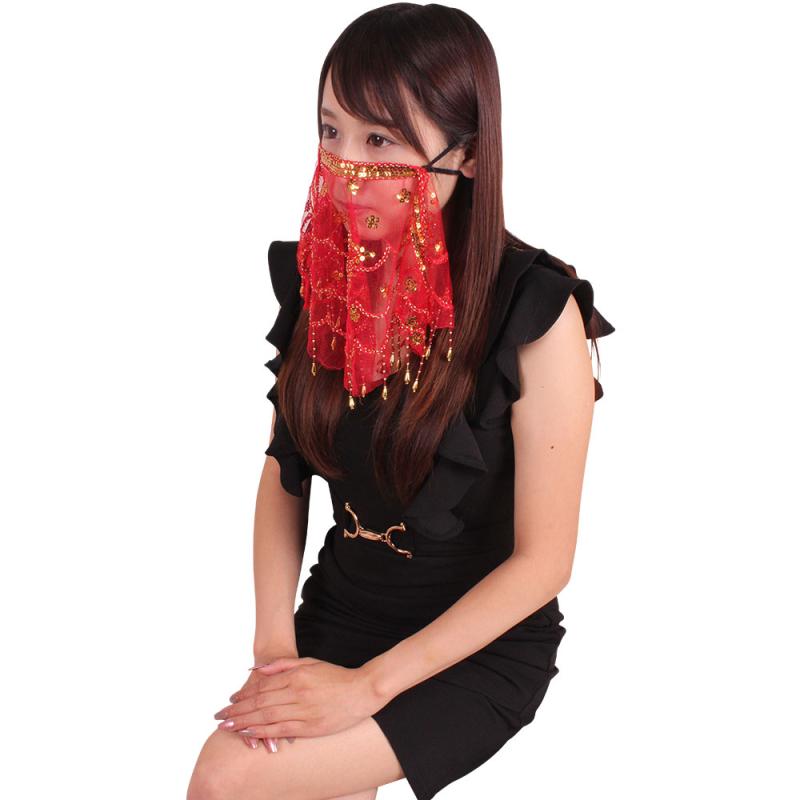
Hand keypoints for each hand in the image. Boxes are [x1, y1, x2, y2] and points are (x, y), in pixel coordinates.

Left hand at [213, 656, 383, 740]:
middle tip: (220, 717)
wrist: (362, 690)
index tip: (229, 701)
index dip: (244, 695)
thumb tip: (258, 669)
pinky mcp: (311, 726)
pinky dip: (264, 732)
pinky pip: (282, 730)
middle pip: (260, 703)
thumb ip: (283, 665)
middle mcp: (297, 692)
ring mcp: (304, 710)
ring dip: (246, 723)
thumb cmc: (336, 675)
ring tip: (228, 727)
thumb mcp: (310, 662)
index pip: (263, 687)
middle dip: (238, 711)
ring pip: (268, 717)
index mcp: (296, 676)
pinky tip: (251, 734)